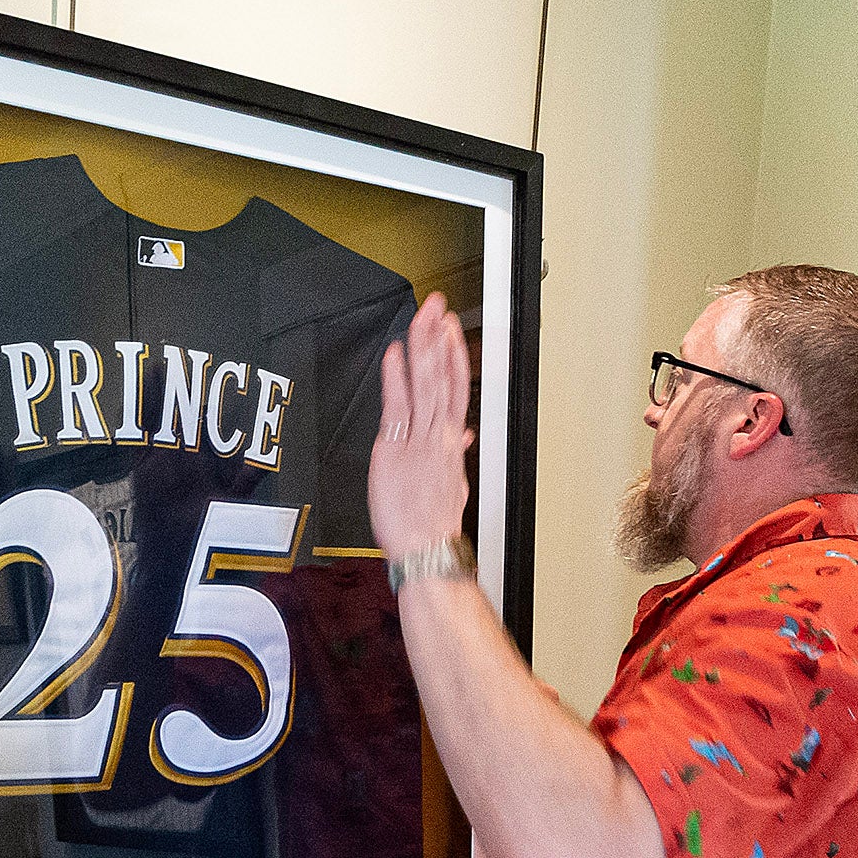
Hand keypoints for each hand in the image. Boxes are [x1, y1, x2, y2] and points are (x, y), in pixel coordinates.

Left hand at [368, 292, 474, 558]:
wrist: (425, 550)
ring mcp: (419, 440)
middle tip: (438, 306)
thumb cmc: (432, 524)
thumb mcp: (452, 485)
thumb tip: (462, 437)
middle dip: (440, 339)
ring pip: (427, 385)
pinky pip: (398, 407)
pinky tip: (396, 355)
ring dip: (425, 348)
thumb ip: (454, 455)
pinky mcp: (396, 450)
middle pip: (443, 378)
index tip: (452, 330)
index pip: (456, 389)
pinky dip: (397, 379)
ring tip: (423, 318)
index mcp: (449, 443)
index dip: (455, 356)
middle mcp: (438, 436)